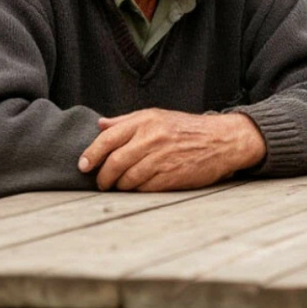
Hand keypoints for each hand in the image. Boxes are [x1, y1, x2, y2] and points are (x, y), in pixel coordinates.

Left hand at [77, 109, 265, 191]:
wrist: (223, 140)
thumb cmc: (187, 129)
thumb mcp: (158, 116)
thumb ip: (127, 121)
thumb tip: (100, 125)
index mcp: (146, 121)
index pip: (108, 138)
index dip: (91, 154)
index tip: (83, 166)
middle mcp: (152, 137)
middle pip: (114, 162)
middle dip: (103, 177)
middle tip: (101, 183)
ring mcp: (162, 157)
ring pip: (127, 178)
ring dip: (119, 186)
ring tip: (119, 186)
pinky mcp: (172, 176)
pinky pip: (144, 188)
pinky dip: (136, 191)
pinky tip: (137, 188)